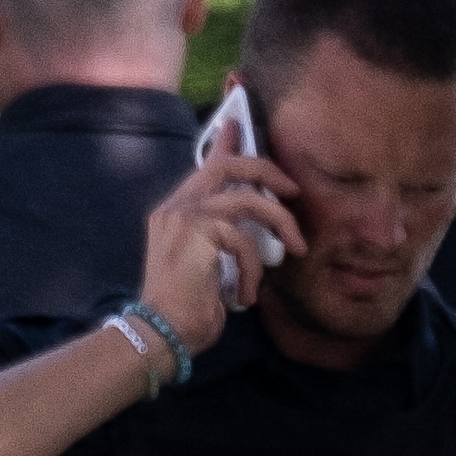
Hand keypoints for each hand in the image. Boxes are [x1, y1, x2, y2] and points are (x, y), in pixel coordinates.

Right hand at [134, 152, 294, 355]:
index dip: (224, 143)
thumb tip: (255, 234)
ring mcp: (184, 216)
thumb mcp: (208, 267)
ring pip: (247, 199)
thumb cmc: (184, 309)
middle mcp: (176, 207)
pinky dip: (254, 268)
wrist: (160, 332)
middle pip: (228, 166)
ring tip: (295, 248)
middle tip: (292, 190)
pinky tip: (247, 295)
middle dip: (267, 171)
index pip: (205, 167)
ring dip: (281, 222)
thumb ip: (223, 241)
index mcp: (175, 212)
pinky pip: (244, 239)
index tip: (238, 123)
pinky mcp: (197, 232)